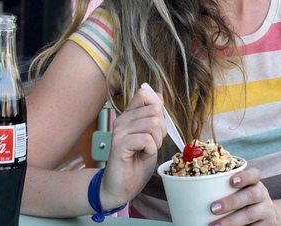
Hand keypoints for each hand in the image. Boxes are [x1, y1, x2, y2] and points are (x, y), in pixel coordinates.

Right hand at [99, 87, 166, 209]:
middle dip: (161, 130)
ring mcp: (119, 131)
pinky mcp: (119, 144)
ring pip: (153, 124)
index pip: (144, 94)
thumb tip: (158, 95)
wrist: (121, 187)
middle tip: (151, 144)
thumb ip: (153, 116)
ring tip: (146, 151)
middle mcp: (122, 119)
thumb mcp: (151, 136)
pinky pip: (147, 139)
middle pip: (154, 110)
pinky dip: (150, 150)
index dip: (158, 108)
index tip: (156, 127)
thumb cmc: (136, 162)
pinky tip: (142, 156)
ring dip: (156, 141)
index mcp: (129, 115)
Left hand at [209, 167, 279, 224]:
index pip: (254, 174)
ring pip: (250, 214)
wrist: (269, 217)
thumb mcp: (242, 190)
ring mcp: (266, 211)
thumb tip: (196, 191)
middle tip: (213, 208)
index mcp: (255, 182)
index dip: (244, 177)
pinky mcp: (268, 225)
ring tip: (215, 225)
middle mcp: (263, 195)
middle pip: (251, 195)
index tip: (231, 181)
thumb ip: (226, 187)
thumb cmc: (246, 199)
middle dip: (231, 202)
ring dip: (231, 220)